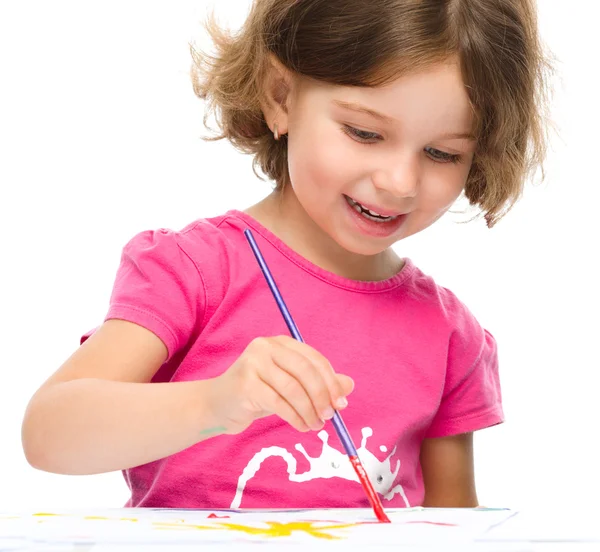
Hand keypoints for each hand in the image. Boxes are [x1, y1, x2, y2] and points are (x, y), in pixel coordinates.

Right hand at [207, 336, 353, 433]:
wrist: (219, 405)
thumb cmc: (259, 394)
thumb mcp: (292, 387)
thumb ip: (319, 383)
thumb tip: (349, 386)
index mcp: (281, 343)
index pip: (313, 358)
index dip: (331, 381)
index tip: (341, 402)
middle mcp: (266, 347)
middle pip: (305, 370)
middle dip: (322, 395)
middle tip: (330, 416)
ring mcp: (253, 363)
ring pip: (293, 388)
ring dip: (309, 410)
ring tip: (315, 425)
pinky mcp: (245, 384)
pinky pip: (279, 403)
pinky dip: (295, 417)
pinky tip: (302, 426)